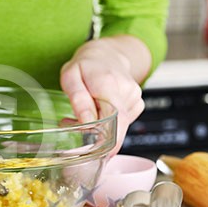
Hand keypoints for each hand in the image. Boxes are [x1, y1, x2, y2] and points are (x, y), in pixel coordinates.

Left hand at [60, 36, 148, 155]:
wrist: (106, 54)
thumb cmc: (85, 66)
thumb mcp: (70, 77)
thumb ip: (79, 100)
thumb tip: (87, 122)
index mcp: (108, 84)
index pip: (114, 120)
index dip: (106, 142)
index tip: (93, 152)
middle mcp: (126, 91)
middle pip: (117, 128)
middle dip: (97, 138)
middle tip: (75, 128)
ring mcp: (135, 98)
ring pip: (118, 127)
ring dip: (101, 129)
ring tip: (86, 112)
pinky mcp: (137, 105)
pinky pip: (122, 123)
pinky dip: (109, 124)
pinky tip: (101, 111)